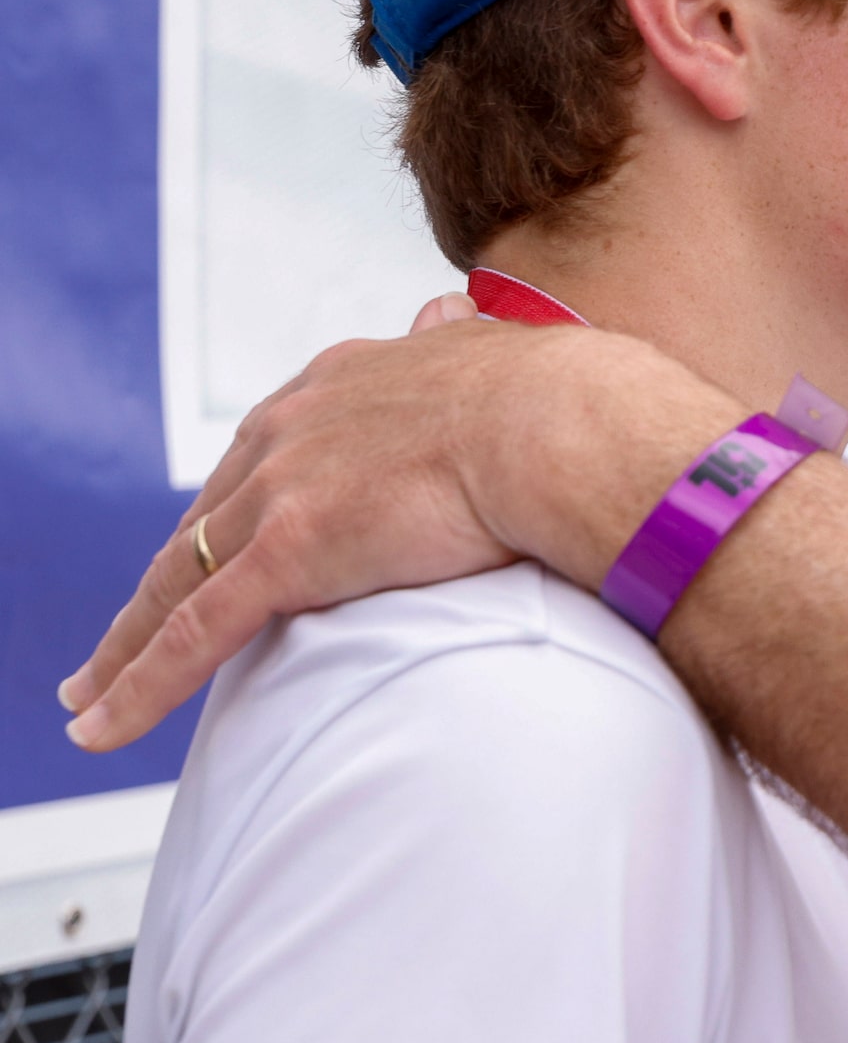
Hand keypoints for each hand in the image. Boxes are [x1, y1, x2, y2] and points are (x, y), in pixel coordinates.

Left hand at [57, 301, 683, 750]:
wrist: (562, 423)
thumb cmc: (557, 397)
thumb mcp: (490, 350)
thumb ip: (457, 344)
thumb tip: (453, 317)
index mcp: (340, 383)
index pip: (265, 456)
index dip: (238, 504)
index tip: (222, 536)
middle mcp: (291, 429)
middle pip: (205, 517)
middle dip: (164, 575)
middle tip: (129, 628)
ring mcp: (281, 490)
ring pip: (178, 582)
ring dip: (126, 643)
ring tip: (91, 691)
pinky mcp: (285, 554)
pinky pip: (194, 633)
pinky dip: (140, 686)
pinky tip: (100, 725)